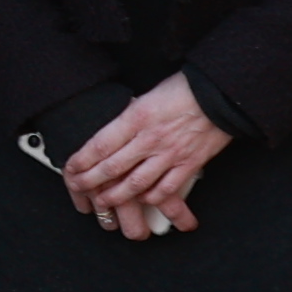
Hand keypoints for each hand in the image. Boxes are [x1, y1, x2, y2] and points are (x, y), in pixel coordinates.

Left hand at [59, 77, 230, 239]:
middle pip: (112, 167)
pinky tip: (142, 199)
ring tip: (102, 201)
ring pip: (135, 183)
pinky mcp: (189, 164)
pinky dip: (150, 197)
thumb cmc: (184, 89)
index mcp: (136, 116)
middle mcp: (150, 138)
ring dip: (115, 195)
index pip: (100, 144)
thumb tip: (110, 134)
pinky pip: (165, 188)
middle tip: (78, 187)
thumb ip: (129, 116)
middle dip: (90, 181)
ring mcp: (170, 154)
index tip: (69, 168)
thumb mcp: (147, 95)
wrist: (222, 94)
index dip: (81, 160)